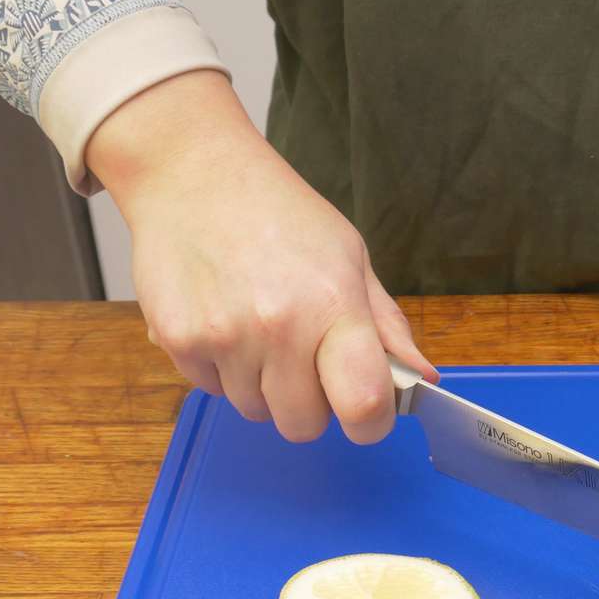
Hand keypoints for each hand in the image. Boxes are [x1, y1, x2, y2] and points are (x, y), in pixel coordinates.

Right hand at [87, 71, 436, 443]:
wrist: (192, 173)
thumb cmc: (281, 215)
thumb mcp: (350, 257)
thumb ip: (386, 325)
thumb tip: (420, 377)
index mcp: (333, 305)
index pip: (363, 403)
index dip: (371, 424)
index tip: (368, 414)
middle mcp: (278, 327)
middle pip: (303, 425)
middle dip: (311, 405)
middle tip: (305, 361)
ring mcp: (223, 336)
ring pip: (256, 411)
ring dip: (263, 387)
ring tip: (260, 330)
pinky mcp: (177, 339)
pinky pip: (211, 391)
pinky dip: (222, 371)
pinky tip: (225, 321)